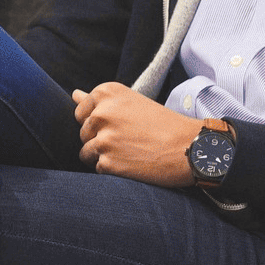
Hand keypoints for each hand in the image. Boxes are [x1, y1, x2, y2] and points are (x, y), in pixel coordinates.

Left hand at [71, 82, 202, 186]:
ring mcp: (103, 138)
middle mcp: (101, 113)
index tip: (121, 125)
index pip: (81, 112)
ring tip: (130, 153)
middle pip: (83, 133)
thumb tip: (74, 94)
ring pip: (86, 153)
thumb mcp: (132, 103)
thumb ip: (100, 101)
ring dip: (104, 157)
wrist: (190, 147)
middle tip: (130, 140)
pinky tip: (133, 164)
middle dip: (100, 140)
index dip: (99, 123)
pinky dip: (113, 170)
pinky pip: (98, 169)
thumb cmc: (163, 124)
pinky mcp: (107, 162)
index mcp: (106, 93)